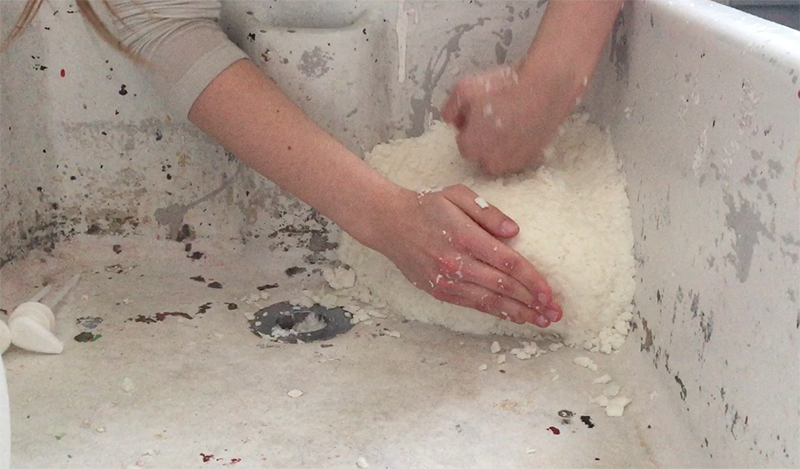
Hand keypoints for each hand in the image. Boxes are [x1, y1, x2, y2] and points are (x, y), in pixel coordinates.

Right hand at [370, 184, 561, 326]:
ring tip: (541, 321)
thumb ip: (488, 212)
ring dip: (518, 313)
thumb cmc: (427, 206)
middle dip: (532, 302)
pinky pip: (472, 304)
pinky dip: (495, 312)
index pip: (507, 263)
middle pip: (503, 287)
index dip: (532, 280)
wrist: (389, 223)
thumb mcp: (457, 195)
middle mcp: (456, 262)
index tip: (549, 292)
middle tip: (555, 313)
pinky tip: (513, 316)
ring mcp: (446, 280)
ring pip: (489, 302)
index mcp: (465, 237)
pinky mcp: (439, 291)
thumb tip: (514, 231)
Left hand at [441, 64, 576, 175]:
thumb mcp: (464, 88)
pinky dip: (518, 146)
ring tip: (510, 122)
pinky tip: (523, 127)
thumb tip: (449, 120)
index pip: (464, 144)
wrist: (545, 87)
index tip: (478, 114)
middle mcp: (491, 163)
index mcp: (471, 148)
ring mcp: (514, 163)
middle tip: (494, 118)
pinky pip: (519, 156)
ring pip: (500, 158)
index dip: (469, 128)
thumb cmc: (503, 87)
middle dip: (484, 140)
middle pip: (481, 154)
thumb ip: (450, 107)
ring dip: (500, 146)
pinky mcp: (533, 158)